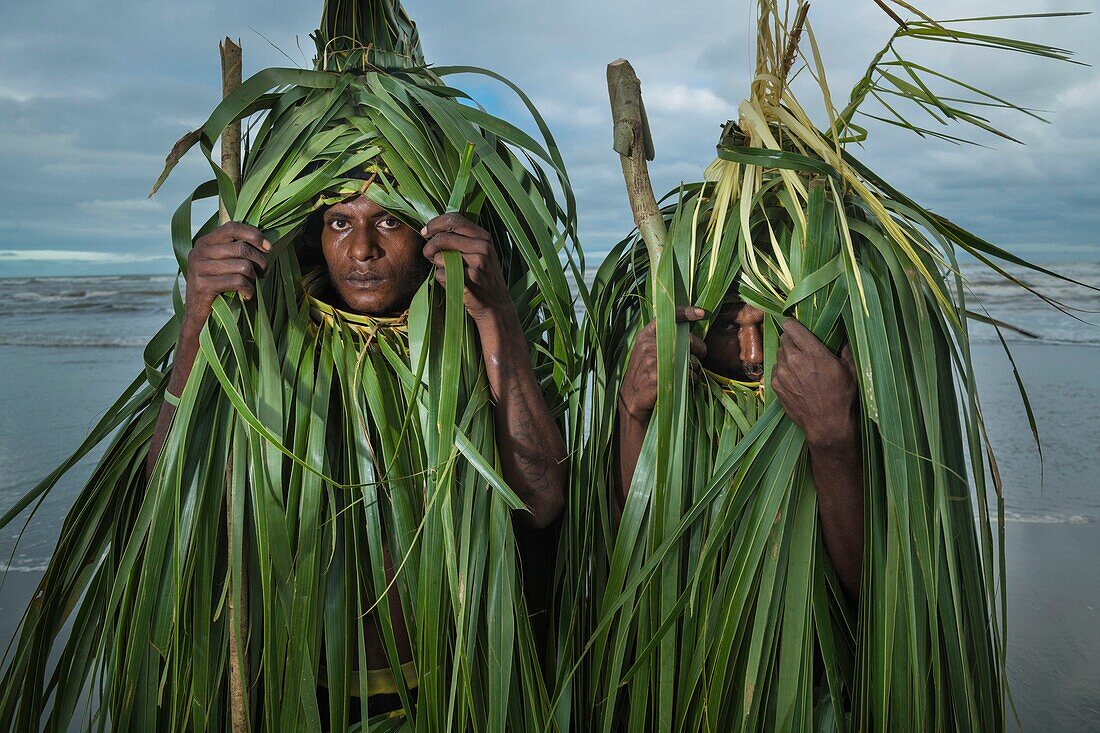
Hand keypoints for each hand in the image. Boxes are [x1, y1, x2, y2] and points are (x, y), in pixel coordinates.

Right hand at [184, 222, 270, 329]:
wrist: (197, 316)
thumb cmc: (217, 288)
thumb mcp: (223, 264)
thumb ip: (236, 251)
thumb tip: (266, 245)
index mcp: (204, 243)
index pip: (232, 227)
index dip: (253, 234)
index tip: (268, 248)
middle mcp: (199, 252)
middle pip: (242, 248)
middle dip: (260, 262)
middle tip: (263, 273)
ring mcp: (199, 268)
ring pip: (243, 266)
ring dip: (254, 278)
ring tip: (252, 286)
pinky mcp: (203, 285)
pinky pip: (237, 281)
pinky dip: (248, 290)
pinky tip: (247, 296)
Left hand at [421, 213, 511, 322]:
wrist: (496, 305)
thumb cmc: (482, 278)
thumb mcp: (479, 253)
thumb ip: (461, 239)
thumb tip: (432, 230)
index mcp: (483, 236)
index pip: (454, 219)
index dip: (435, 224)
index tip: (425, 232)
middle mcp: (483, 247)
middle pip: (443, 237)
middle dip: (429, 247)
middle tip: (428, 255)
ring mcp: (479, 263)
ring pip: (441, 256)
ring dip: (437, 264)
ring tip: (445, 270)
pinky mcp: (471, 280)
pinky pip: (442, 274)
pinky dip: (441, 279)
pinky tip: (451, 282)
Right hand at [618, 306, 706, 422]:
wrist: (631, 399)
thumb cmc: (643, 374)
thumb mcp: (646, 351)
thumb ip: (661, 339)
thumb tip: (687, 333)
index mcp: (645, 336)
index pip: (667, 317)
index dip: (685, 312)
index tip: (701, 312)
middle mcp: (648, 345)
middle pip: (686, 339)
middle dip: (699, 347)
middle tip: (702, 353)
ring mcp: (652, 361)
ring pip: (689, 359)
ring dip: (695, 367)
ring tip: (690, 373)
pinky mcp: (658, 376)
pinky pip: (686, 375)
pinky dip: (692, 379)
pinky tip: (687, 382)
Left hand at [771, 318, 857, 448]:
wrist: (826, 423)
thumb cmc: (841, 396)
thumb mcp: (850, 371)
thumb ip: (846, 350)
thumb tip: (845, 337)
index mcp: (812, 352)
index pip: (792, 327)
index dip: (791, 324)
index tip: (794, 325)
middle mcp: (794, 360)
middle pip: (784, 339)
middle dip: (792, 340)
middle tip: (801, 347)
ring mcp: (782, 373)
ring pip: (779, 354)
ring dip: (787, 356)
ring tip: (799, 365)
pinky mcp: (775, 385)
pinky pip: (776, 369)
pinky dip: (783, 370)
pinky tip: (794, 378)